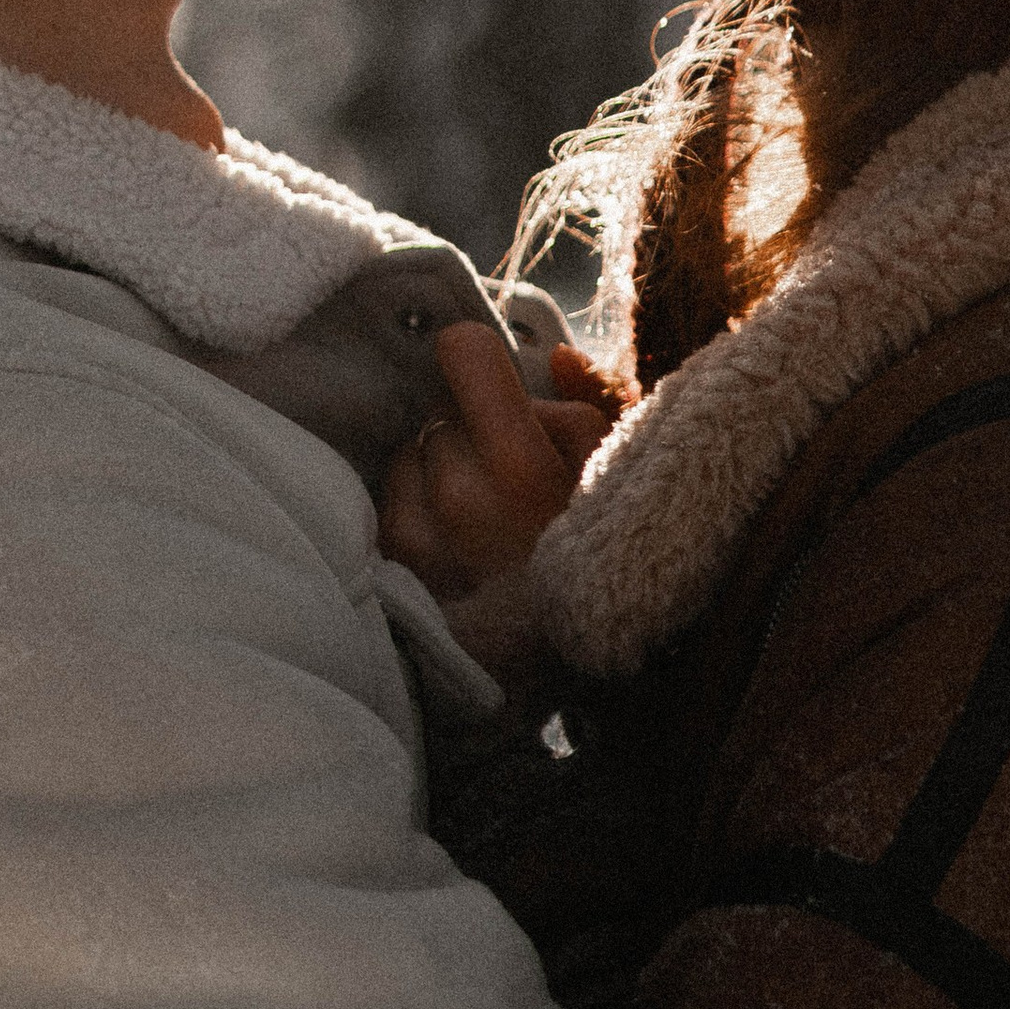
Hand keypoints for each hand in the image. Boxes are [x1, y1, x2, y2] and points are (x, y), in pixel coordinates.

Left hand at [378, 322, 616, 598]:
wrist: (564, 657)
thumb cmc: (603, 552)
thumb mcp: (616, 469)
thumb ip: (588, 403)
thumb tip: (555, 356)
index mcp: (519, 467)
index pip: (463, 352)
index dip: (477, 357)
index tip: (489, 376)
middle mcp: (459, 499)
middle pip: (441, 407)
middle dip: (470, 424)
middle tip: (508, 467)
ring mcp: (419, 536)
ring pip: (411, 448)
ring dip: (438, 464)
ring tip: (485, 506)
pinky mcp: (395, 565)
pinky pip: (393, 497)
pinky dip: (420, 504)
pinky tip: (459, 535)